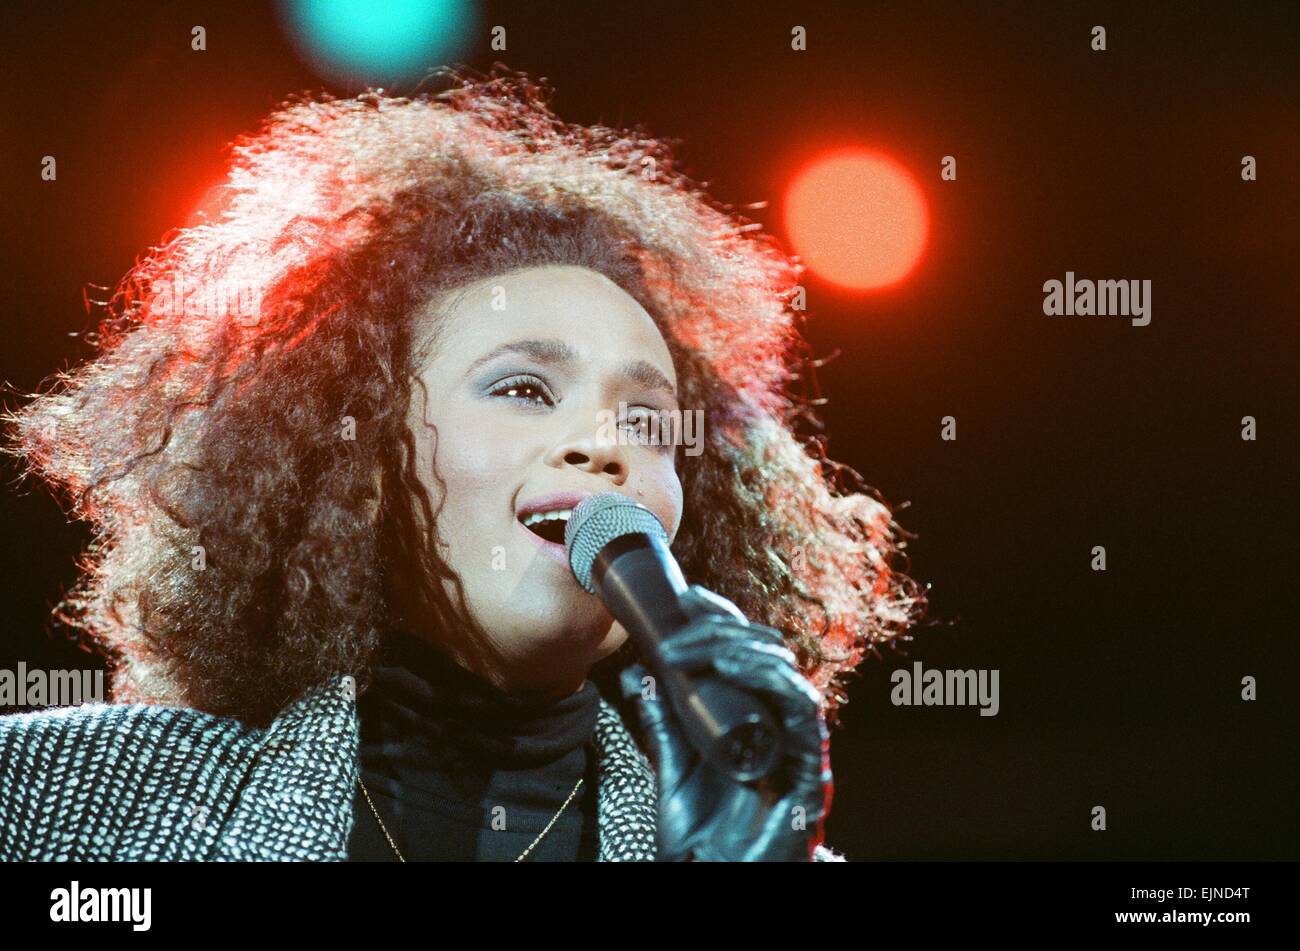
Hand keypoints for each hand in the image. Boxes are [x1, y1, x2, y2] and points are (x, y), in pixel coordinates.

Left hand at [619, 586, 832, 860]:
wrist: (721, 878)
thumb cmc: (705, 838)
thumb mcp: (673, 770)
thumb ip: (662, 724)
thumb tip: (636, 673)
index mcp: (750, 717)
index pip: (744, 653)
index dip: (720, 619)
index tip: (686, 597)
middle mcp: (777, 722)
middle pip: (764, 651)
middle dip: (723, 624)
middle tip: (683, 616)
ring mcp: (795, 741)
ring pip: (782, 667)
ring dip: (736, 645)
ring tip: (693, 645)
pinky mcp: (809, 764)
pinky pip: (798, 705)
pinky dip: (767, 677)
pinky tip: (732, 665)